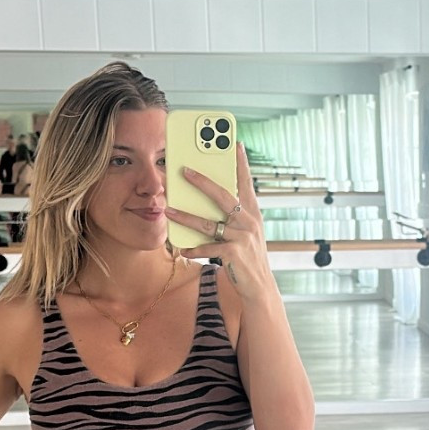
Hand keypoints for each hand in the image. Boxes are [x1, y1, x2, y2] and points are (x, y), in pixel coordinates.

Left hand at [165, 144, 272, 299]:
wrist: (259, 285)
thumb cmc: (248, 256)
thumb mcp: (245, 231)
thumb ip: (231, 216)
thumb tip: (205, 202)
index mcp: (252, 212)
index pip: (246, 183)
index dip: (241, 163)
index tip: (235, 144)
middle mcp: (248, 221)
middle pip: (222, 196)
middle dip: (202, 182)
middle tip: (184, 170)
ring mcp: (242, 237)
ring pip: (208, 223)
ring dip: (185, 216)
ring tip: (168, 210)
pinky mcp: (234, 253)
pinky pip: (208, 248)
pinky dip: (194, 249)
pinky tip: (182, 248)